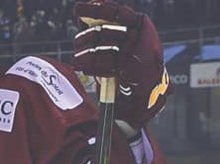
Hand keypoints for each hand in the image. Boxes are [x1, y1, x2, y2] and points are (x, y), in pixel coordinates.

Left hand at [73, 1, 171, 134]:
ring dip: (86, 53)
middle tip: (77, 44)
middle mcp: (141, 35)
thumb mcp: (118, 44)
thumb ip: (104, 29)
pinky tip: (86, 69)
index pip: (116, 12)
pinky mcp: (132, 68)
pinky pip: (106, 64)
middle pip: (105, 31)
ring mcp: (138, 52)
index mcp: (141, 25)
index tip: (78, 10)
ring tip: (77, 60)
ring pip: (103, 47)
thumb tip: (82, 16)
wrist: (142, 97)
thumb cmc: (128, 67)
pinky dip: (93, 66)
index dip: (96, 10)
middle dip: (86, 37)